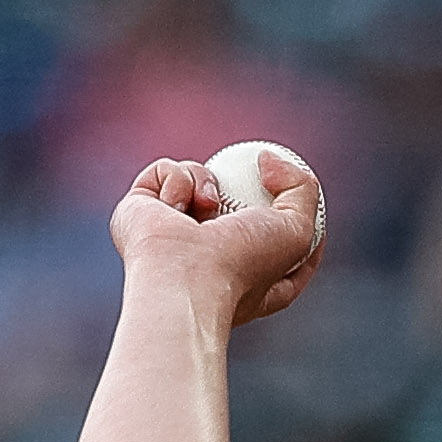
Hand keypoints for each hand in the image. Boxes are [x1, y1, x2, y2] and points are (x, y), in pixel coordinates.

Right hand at [112, 152, 322, 325]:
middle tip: (257, 174)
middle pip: (230, 206)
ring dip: (203, 180)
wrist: (182, 276)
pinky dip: (175, 181)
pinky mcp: (139, 212)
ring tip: (205, 207)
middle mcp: (206, 259)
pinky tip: (174, 208)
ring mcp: (170, 234)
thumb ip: (302, 189)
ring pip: (195, 177)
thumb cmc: (241, 263)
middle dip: (239, 190)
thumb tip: (267, 160)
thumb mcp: (298, 233)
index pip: (273, 249)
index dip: (287, 219)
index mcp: (249, 280)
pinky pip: (163, 173)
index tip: (299, 201)